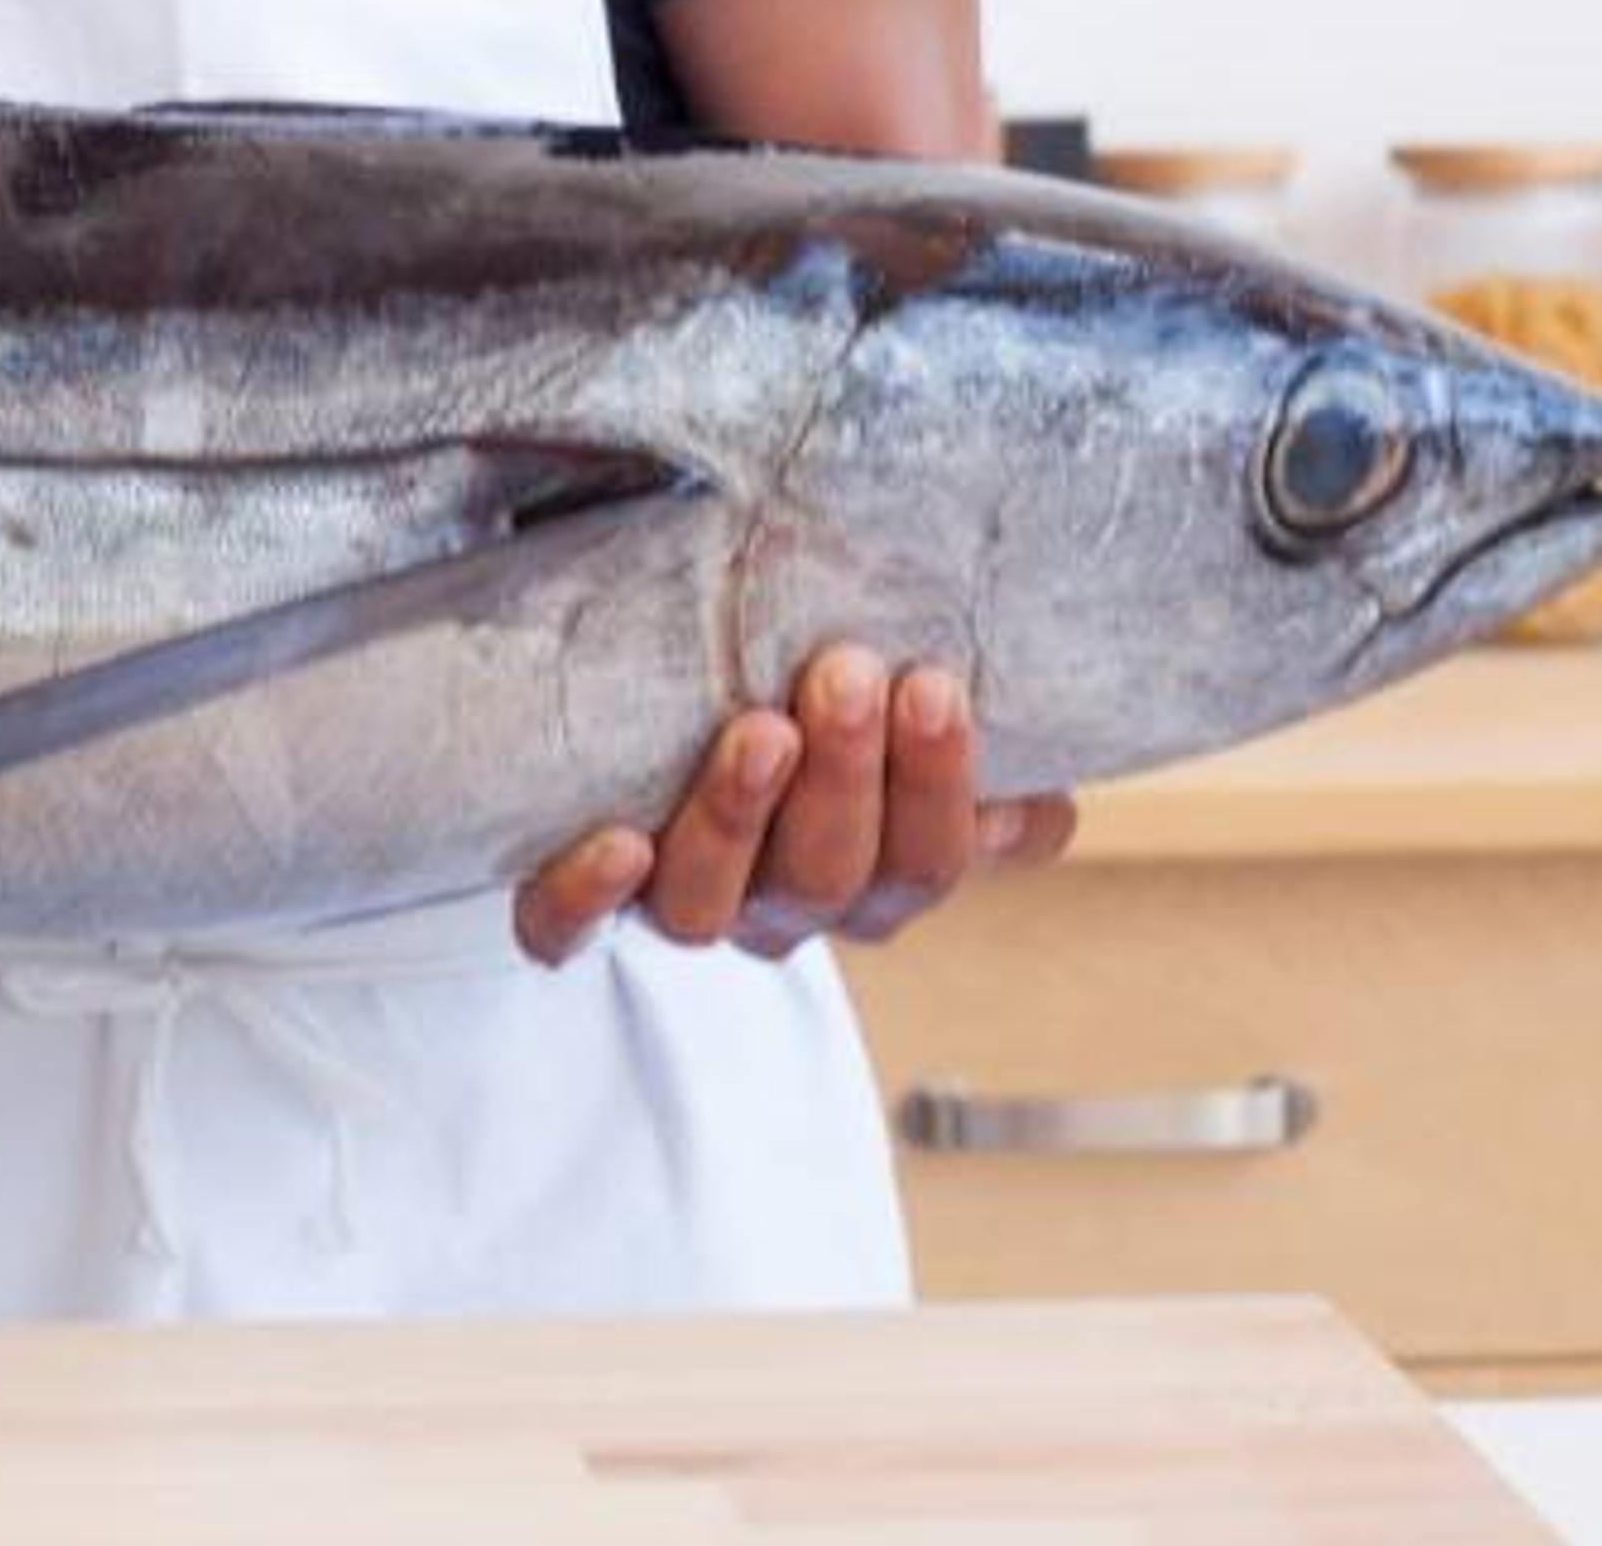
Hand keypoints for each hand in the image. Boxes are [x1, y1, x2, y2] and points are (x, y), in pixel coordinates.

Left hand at [512, 645, 1076, 966]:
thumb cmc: (799, 676)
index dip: (938, 786)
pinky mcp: (569, 901)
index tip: (935, 682)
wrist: (645, 678)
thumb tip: (1035, 744)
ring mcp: (676, 904)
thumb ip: (976, 709)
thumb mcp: (901, 686)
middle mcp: (778, 903)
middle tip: (847, 673)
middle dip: (848, 778)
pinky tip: (617, 843)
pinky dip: (587, 896)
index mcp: (872, 871)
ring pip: (708, 908)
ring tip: (759, 728)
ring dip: (739, 817)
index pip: (927, 859)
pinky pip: (566, 928)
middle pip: (829, 880)